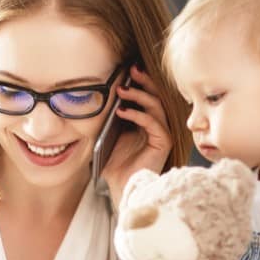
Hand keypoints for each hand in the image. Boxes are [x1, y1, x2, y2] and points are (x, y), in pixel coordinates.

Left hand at [100, 64, 173, 208]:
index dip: (139, 82)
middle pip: (155, 96)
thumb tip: (97, 99)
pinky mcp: (162, 142)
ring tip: (122, 90)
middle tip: (131, 70)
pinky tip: (122, 111)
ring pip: (156, 105)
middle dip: (144, 81)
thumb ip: (107, 119)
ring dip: (139, 95)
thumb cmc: (115, 165)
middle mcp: (156, 125)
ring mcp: (161, 133)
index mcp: (144, 122)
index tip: (125, 71)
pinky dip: (138, 114)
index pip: (147, 96)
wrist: (121, 188)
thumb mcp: (107, 136)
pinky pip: (153, 122)